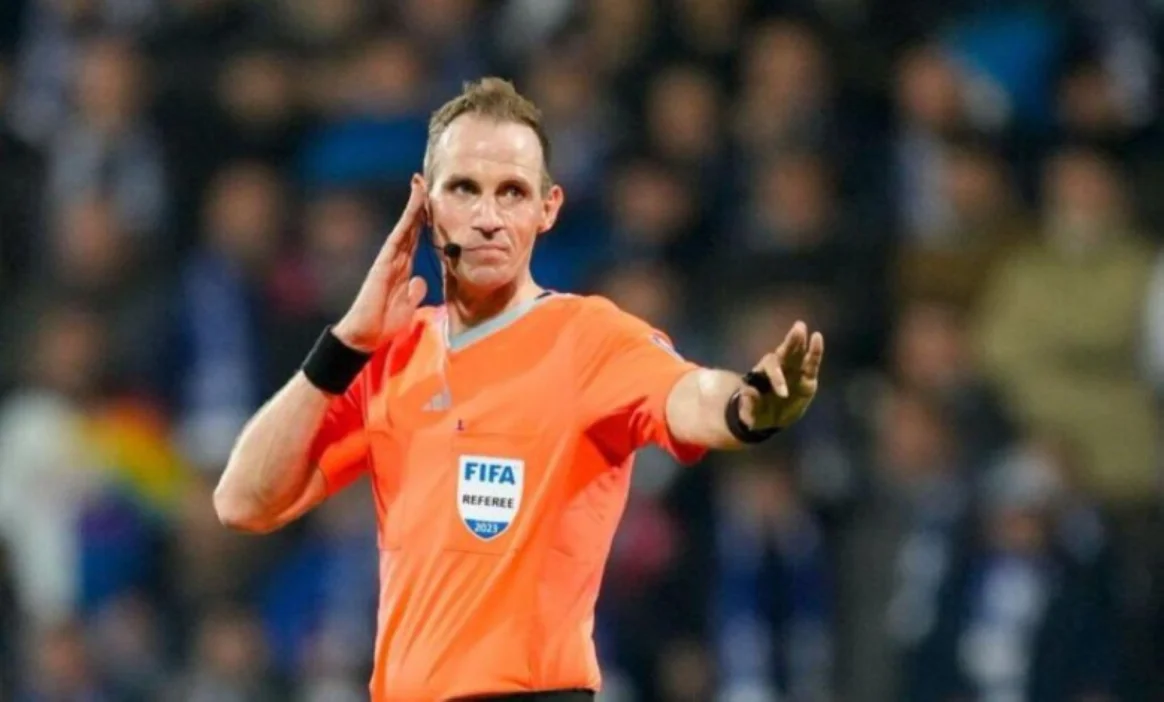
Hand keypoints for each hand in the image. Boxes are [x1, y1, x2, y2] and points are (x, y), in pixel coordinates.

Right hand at [333, 176, 427, 351]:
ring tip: (420, 184)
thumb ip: (414, 292)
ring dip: (413, 205)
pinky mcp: (383, 262)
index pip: (416, 239)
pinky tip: (414, 205)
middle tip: (424, 181)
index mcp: (403, 268)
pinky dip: (407, 220)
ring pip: (405, 226)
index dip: (424, 220)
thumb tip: (420, 281)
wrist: (366, 335)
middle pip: (411, 226)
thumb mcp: (408, 307)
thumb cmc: (385, 323)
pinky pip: (398, 237)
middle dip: (418, 204)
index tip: (432, 202)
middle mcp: (396, 259)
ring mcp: (389, 258)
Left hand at [738, 321, 824, 431]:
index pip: (771, 369)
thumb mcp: (751, 415)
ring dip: (800, 341)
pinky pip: (812, 363)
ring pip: (797, 354)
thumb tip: (747, 392)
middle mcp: (779, 369)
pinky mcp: (808, 377)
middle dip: (791, 342)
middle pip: (784, 353)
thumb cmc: (758, 413)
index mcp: (762, 375)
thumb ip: (748, 405)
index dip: (777, 378)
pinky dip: (815, 351)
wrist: (772, 420)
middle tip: (798, 328)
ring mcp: (793, 371)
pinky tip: (817, 337)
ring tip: (802, 328)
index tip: (783, 394)